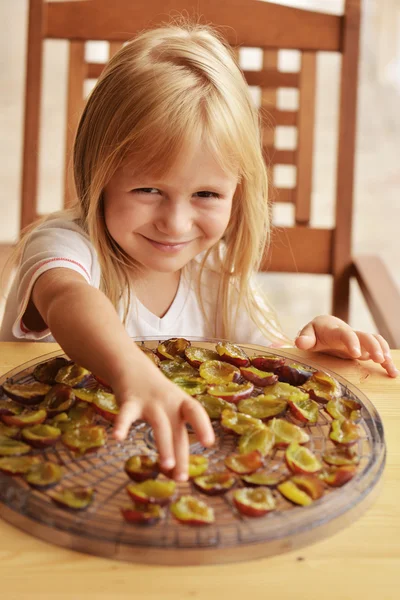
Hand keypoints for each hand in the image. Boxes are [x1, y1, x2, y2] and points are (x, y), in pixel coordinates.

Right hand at [110, 367, 214, 482]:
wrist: (133, 368)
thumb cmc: (157, 397)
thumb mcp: (171, 410)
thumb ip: (173, 436)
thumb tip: (174, 472)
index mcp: (181, 403)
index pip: (196, 412)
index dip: (203, 426)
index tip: (209, 443)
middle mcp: (168, 402)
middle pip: (177, 429)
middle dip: (180, 454)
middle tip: (182, 478)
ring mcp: (149, 402)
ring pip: (159, 425)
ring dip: (164, 446)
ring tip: (166, 466)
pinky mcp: (129, 402)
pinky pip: (126, 415)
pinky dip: (122, 425)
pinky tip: (117, 438)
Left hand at [295, 315, 398, 377]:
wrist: (327, 327)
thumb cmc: (316, 332)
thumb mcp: (308, 334)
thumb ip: (305, 337)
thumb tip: (299, 342)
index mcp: (336, 331)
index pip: (346, 333)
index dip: (352, 342)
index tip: (355, 353)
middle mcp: (352, 335)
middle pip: (366, 337)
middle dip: (373, 347)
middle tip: (378, 359)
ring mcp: (360, 342)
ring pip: (376, 342)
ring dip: (383, 352)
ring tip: (388, 365)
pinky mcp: (365, 349)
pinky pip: (379, 351)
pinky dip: (387, 361)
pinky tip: (392, 373)